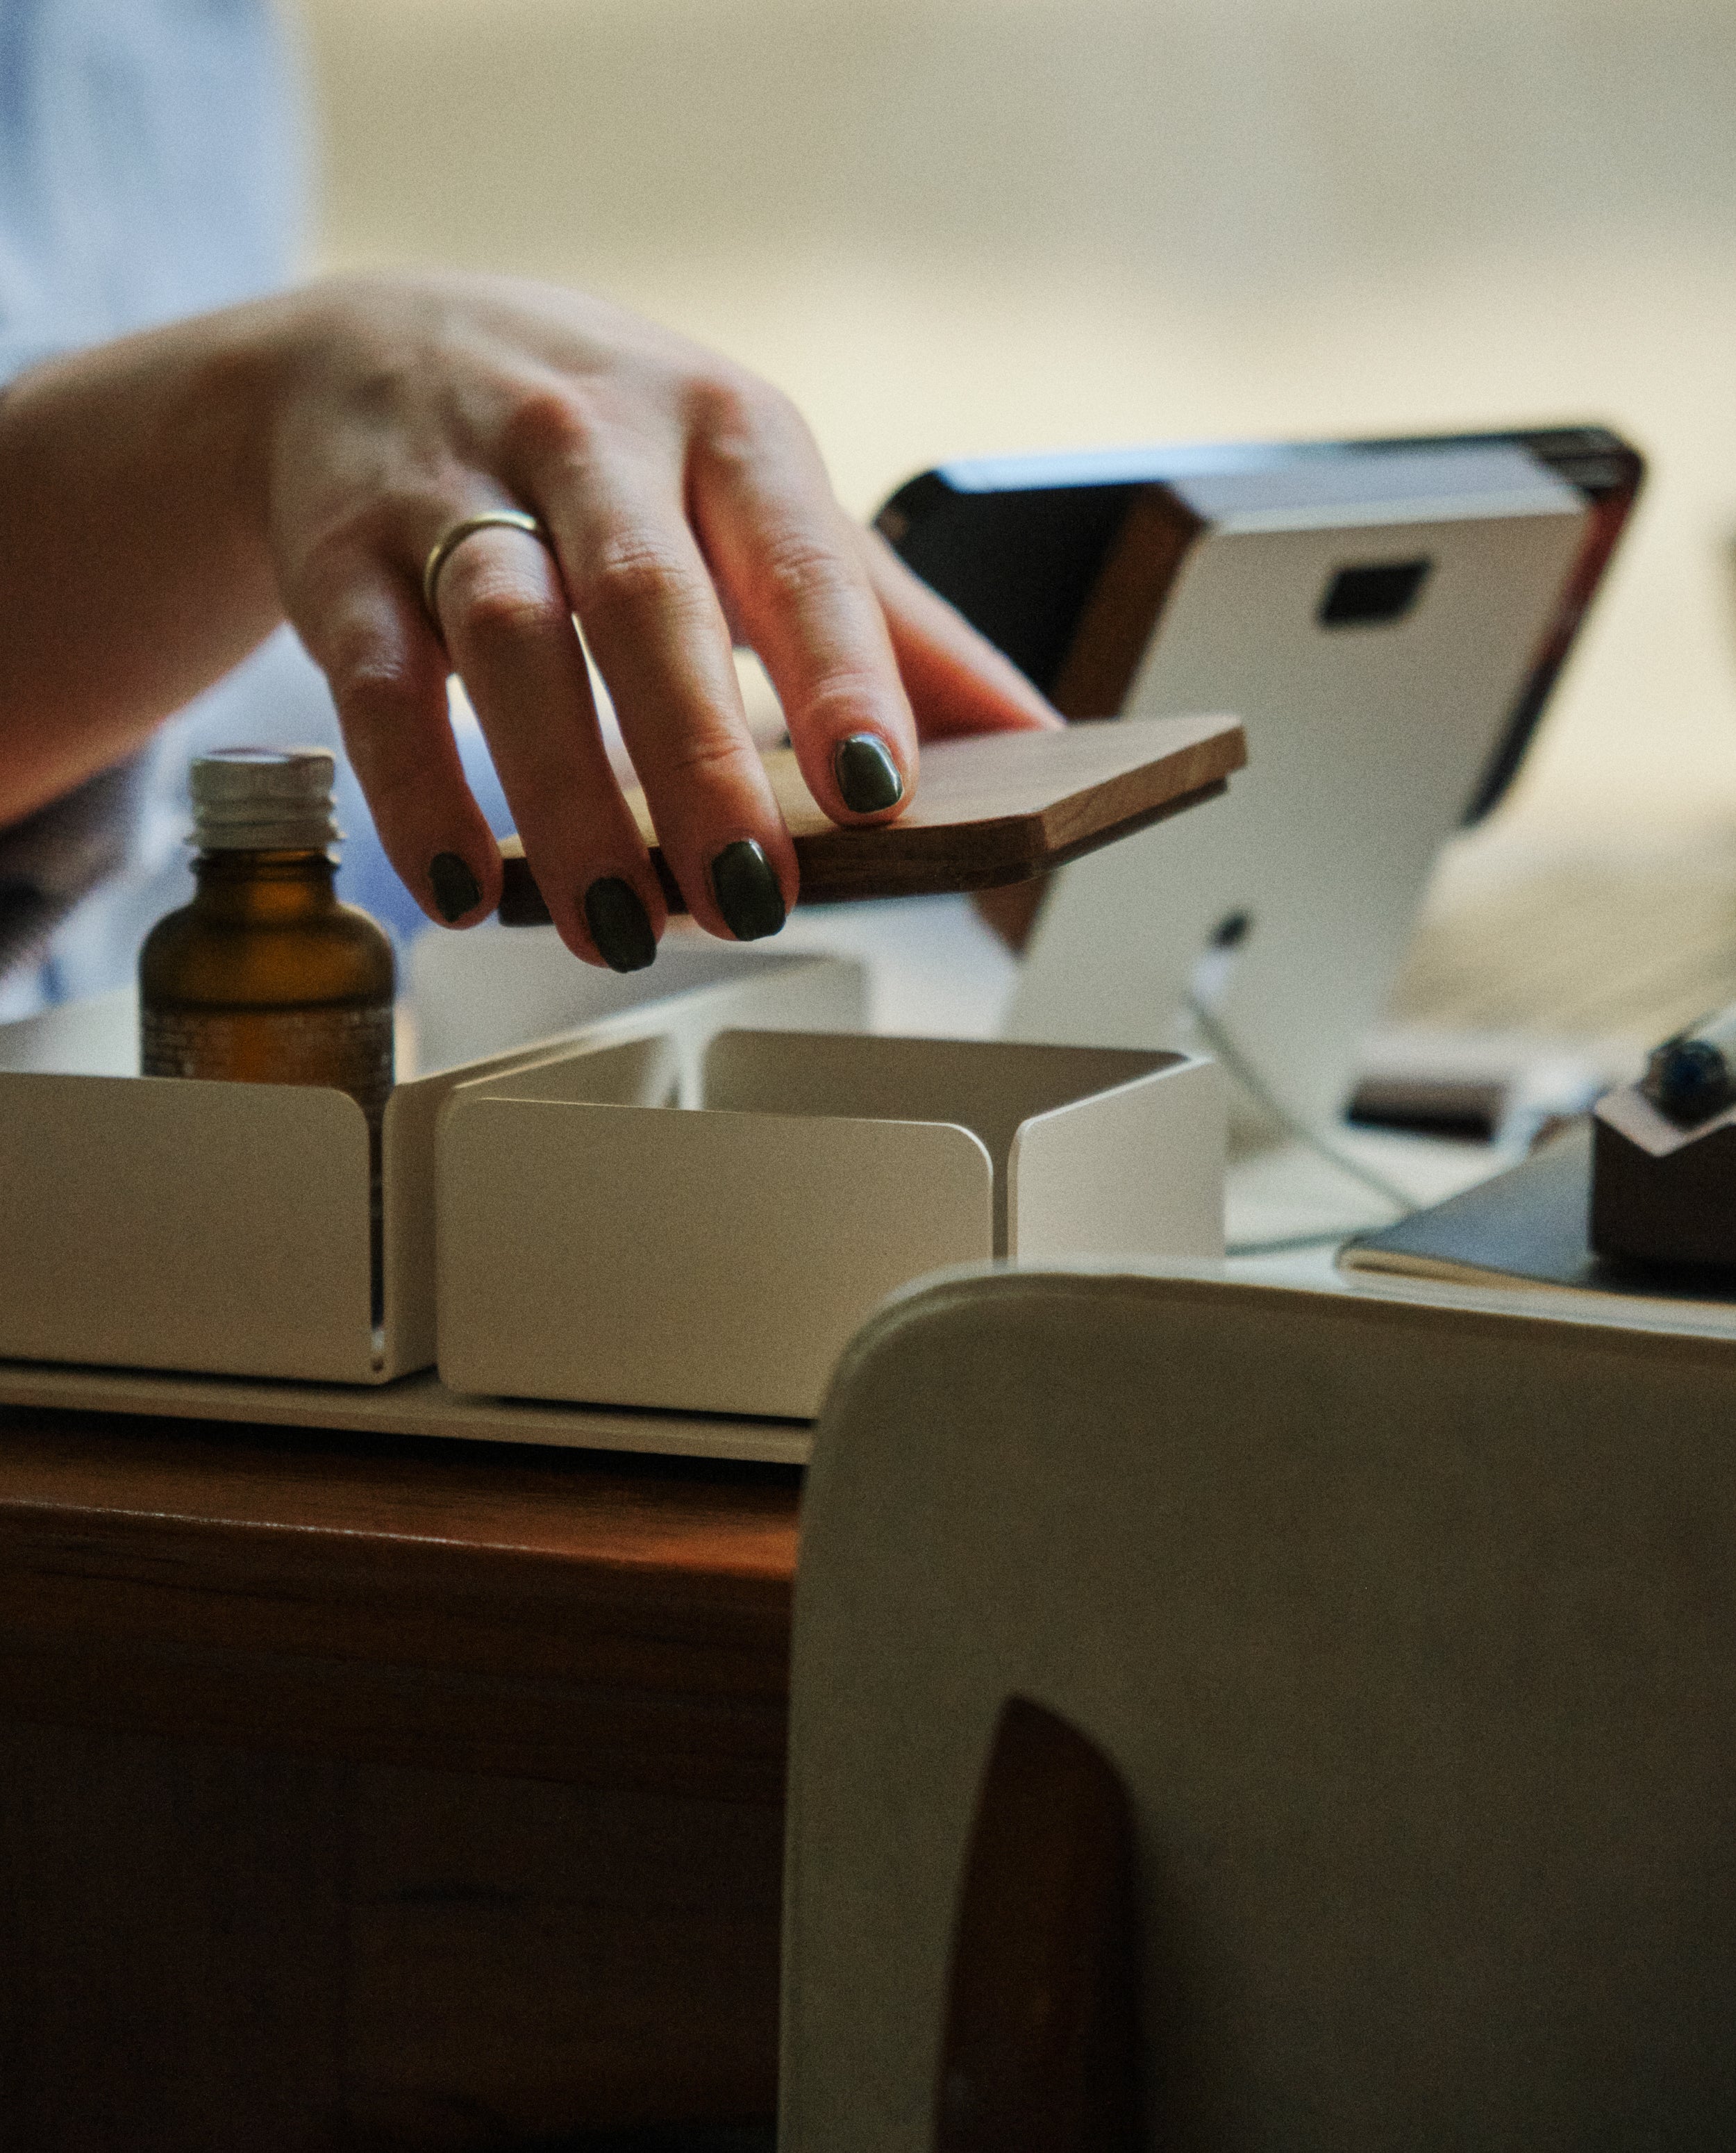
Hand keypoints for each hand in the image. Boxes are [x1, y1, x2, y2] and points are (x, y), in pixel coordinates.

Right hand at [261, 273, 1056, 967]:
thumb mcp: (750, 492)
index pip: (796, 553)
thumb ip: (883, 616)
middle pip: (647, 601)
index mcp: (724, 427)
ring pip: (511, 639)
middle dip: (700, 759)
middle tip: (749, 901)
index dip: (840, 673)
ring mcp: (453, 489)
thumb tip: (1034, 733)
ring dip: (567, 796)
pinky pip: (373, 682)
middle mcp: (589, 439)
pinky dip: (416, 791)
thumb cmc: (604, 445)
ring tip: (618, 926)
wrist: (368, 355)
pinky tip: (463, 888)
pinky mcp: (343, 555)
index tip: (878, 789)